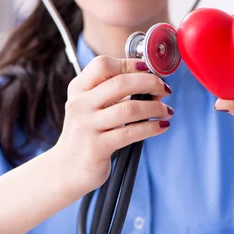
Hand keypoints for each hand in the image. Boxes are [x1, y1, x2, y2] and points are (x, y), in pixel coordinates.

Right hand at [54, 55, 173, 193]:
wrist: (66, 169)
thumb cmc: (87, 132)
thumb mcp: (91, 106)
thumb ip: (113, 92)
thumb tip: (152, 82)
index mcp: (78, 88)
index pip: (103, 64)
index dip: (130, 63)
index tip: (150, 68)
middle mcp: (80, 104)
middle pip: (121, 83)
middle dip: (150, 83)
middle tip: (165, 90)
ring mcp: (86, 126)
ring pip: (130, 108)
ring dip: (155, 108)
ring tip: (167, 111)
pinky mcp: (96, 147)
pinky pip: (131, 132)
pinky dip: (151, 127)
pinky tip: (162, 126)